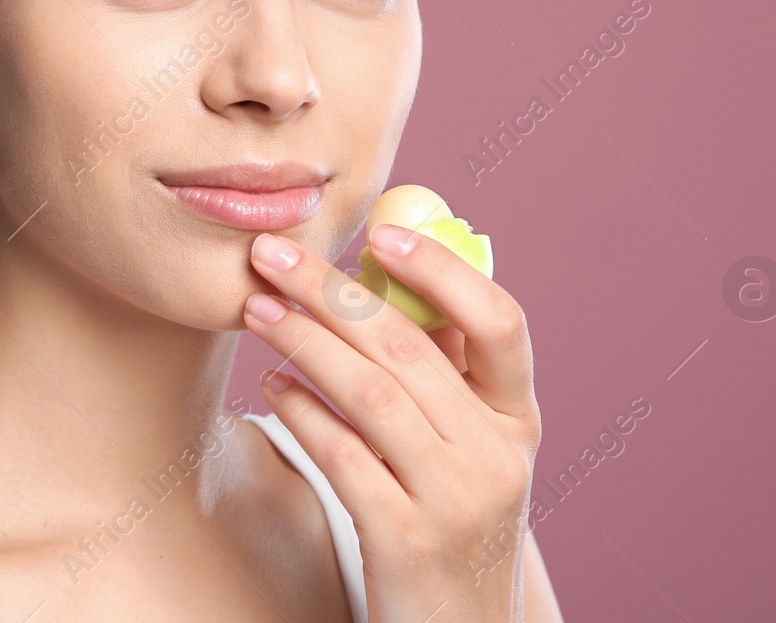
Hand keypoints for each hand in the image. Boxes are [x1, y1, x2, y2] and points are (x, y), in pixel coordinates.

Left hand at [242, 223, 541, 622]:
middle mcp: (498, 456)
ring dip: (303, 341)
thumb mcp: (468, 452)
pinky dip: (301, 412)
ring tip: (256, 310)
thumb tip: (383, 275)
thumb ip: (441, 374)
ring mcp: (456, 502)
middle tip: (271, 257)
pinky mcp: (405, 542)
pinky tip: (271, 388)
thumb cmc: (449, 525)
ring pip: (370, 394)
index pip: (500, 322)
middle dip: (331, 292)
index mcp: (519, 420)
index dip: (443, 270)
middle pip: (411, 348)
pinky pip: (343, 456)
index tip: (380, 234)